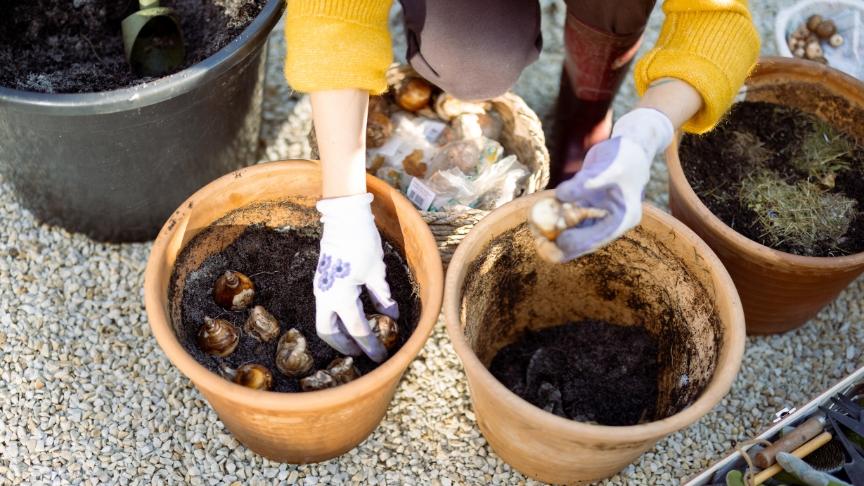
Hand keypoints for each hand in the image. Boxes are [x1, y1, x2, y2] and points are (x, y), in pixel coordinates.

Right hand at [314, 193, 398, 362]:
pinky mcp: (324, 280)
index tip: (382, 356)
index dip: (371, 346)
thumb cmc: (362, 243)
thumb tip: (392, 316)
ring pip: (326, 319)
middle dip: (344, 345)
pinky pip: (328, 306)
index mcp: (340, 297)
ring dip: (340, 332)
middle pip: (329, 332)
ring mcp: (322, 288)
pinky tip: (355, 316)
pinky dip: (340, 316)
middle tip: (362, 352)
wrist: (344, 217)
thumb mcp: (376, 272)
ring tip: (358, 338)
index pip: (357, 329)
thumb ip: (382, 297)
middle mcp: (326, 296)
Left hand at [552, 108, 673, 260]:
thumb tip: (560, 196)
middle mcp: (611, 221)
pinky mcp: (587, 206)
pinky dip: (556, 219)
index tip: (559, 242)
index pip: (600, 237)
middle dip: (564, 245)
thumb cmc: (624, 157)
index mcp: (624, 218)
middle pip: (585, 240)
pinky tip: (538, 222)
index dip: (579, 242)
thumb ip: (586, 183)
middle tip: (542, 248)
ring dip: (557, 234)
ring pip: (575, 231)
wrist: (628, 147)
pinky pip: (570, 217)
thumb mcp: (609, 168)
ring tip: (536, 237)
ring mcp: (598, 215)